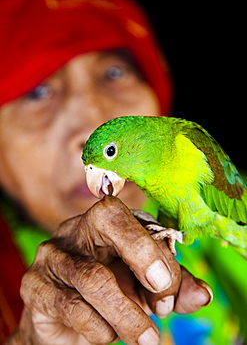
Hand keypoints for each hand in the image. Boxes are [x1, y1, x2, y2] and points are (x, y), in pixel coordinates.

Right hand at [9, 196, 211, 344]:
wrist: (64, 324)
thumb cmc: (110, 295)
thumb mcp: (145, 288)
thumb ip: (173, 287)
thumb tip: (202, 294)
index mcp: (104, 222)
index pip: (126, 215)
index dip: (148, 247)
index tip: (165, 288)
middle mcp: (75, 230)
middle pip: (105, 220)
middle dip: (140, 256)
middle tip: (161, 306)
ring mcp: (52, 256)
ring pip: (93, 277)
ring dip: (126, 315)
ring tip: (145, 337)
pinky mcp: (35, 286)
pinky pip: (72, 307)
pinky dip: (99, 328)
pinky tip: (106, 333)